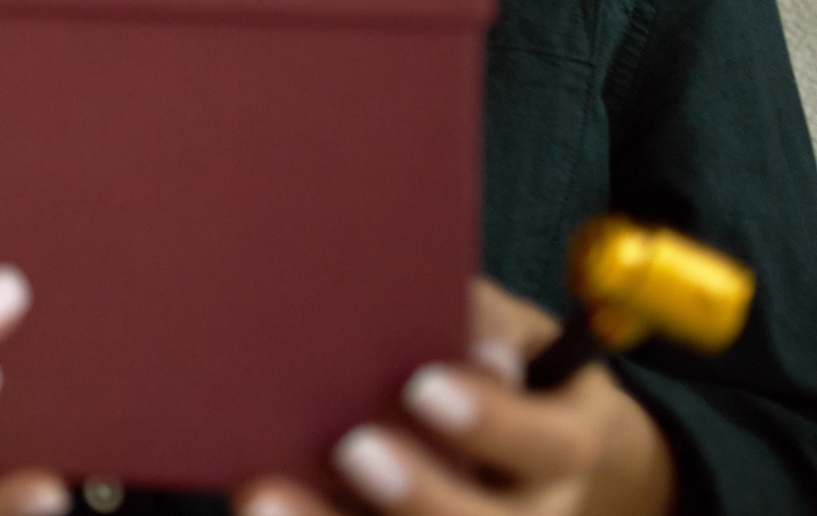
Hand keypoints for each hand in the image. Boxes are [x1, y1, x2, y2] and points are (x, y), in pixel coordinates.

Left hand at [236, 279, 676, 515]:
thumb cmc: (482, 358)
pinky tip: (258, 508)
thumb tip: (474, 346)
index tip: (422, 387)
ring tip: (267, 497)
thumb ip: (482, 323)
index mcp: (561, 445)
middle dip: (421, 494)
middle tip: (354, 450)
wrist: (505, 430)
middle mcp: (531, 513)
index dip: (492, 422)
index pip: (548, 445)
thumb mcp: (501, 328)